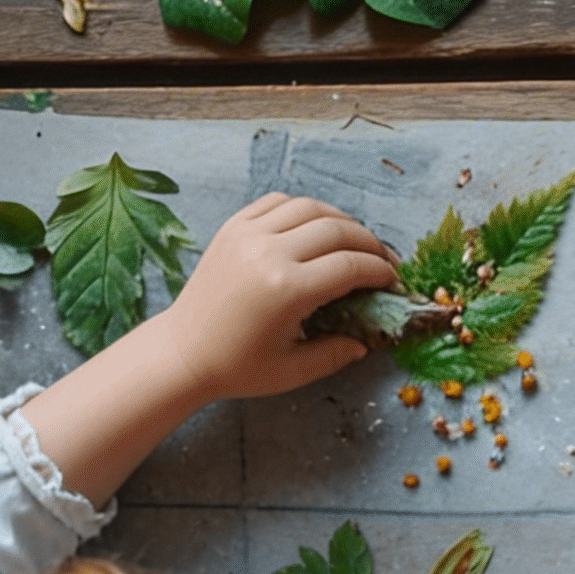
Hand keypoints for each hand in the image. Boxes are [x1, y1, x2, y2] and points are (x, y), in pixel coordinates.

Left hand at [144, 194, 396, 404]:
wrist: (182, 352)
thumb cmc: (237, 367)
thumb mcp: (293, 371)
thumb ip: (336, 353)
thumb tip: (367, 341)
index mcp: (286, 290)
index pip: (350, 266)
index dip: (379, 271)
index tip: (391, 280)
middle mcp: (268, 253)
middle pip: (336, 229)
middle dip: (368, 242)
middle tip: (381, 259)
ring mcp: (247, 235)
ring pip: (309, 207)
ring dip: (340, 220)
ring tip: (353, 240)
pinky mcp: (232, 227)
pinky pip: (277, 202)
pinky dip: (303, 209)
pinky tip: (314, 226)